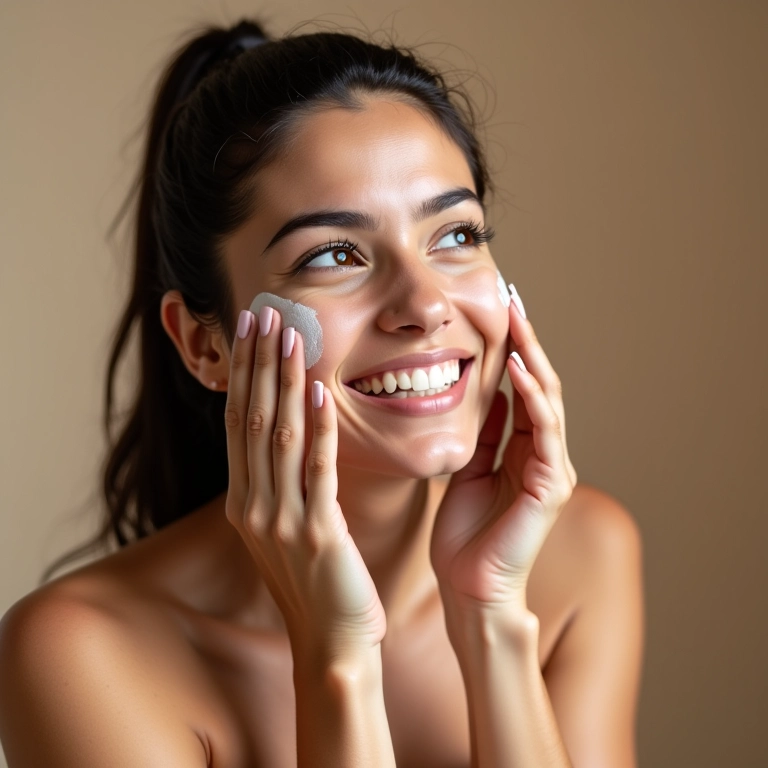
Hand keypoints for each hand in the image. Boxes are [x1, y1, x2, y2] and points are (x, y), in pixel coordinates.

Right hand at [224, 307, 385, 661]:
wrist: (331, 642)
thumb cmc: (315, 583)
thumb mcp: (287, 528)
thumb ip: (282, 482)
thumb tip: (289, 431)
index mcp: (244, 502)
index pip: (238, 425)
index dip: (243, 375)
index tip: (248, 332)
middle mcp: (254, 506)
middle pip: (252, 421)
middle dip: (258, 365)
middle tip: (263, 315)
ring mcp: (281, 521)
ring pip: (280, 437)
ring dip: (285, 383)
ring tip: (290, 337)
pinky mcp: (318, 533)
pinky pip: (318, 470)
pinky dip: (319, 428)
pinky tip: (322, 391)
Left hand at [430, 289, 577, 612]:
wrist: (469, 589)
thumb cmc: (463, 537)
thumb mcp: (465, 470)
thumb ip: (480, 435)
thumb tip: (480, 394)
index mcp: (520, 450)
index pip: (519, 388)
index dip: (510, 349)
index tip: (495, 311)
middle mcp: (542, 453)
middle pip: (537, 384)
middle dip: (524, 340)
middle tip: (511, 297)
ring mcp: (550, 468)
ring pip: (546, 398)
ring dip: (532, 355)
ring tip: (516, 317)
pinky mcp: (550, 484)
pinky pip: (543, 429)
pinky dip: (532, 396)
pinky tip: (517, 366)